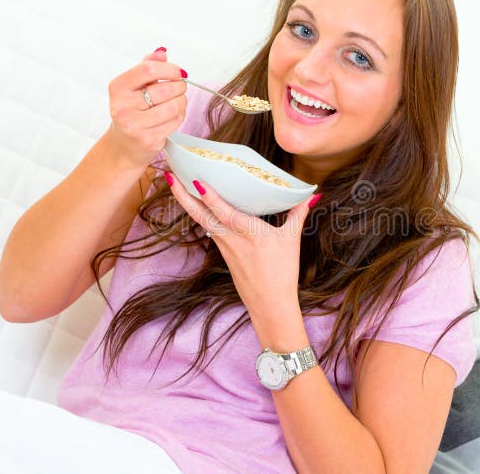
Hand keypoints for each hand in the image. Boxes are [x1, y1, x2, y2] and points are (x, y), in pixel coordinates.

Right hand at [106, 47, 187, 167]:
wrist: (124, 146)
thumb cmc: (131, 112)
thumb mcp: (133, 87)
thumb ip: (146, 67)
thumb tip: (162, 52)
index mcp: (118, 87)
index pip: (148, 70)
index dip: (169, 69)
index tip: (177, 72)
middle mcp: (123, 106)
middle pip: (165, 89)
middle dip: (179, 86)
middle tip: (180, 87)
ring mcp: (135, 125)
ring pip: (173, 106)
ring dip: (182, 102)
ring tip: (177, 101)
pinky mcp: (148, 139)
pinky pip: (175, 122)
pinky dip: (180, 116)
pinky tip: (173, 115)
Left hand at [165, 171, 321, 320]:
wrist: (270, 304)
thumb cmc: (282, 273)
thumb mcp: (291, 241)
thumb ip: (298, 214)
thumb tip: (311, 195)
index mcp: (250, 233)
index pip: (225, 213)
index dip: (210, 198)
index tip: (196, 181)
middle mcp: (231, 238)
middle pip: (201, 215)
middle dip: (183, 195)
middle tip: (168, 175)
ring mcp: (224, 246)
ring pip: (201, 221)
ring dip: (187, 202)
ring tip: (175, 183)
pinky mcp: (222, 252)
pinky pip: (208, 228)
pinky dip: (200, 214)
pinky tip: (195, 204)